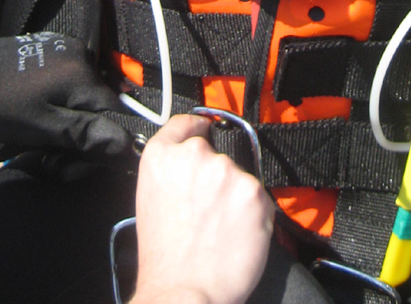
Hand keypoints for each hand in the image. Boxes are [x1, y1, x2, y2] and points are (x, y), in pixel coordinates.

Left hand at [0, 30, 128, 157]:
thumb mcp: (39, 128)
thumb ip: (84, 133)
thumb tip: (127, 143)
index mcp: (82, 72)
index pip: (114, 115)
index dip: (98, 147)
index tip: (68, 167)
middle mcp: (81, 55)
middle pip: (99, 109)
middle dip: (79, 141)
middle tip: (47, 162)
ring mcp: (65, 51)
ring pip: (83, 102)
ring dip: (67, 129)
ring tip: (36, 146)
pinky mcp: (49, 53)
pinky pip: (68, 89)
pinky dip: (58, 111)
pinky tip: (34, 122)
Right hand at [132, 114, 273, 303]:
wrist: (184, 292)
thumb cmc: (164, 259)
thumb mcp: (151, 199)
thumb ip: (171, 170)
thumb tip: (191, 162)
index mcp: (161, 156)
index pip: (186, 123)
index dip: (198, 128)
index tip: (205, 132)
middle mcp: (195, 154)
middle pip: (216, 153)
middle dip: (216, 177)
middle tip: (207, 211)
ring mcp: (227, 170)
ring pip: (239, 177)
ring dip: (235, 196)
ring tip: (219, 229)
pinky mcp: (254, 191)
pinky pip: (259, 197)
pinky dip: (253, 214)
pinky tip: (236, 235)